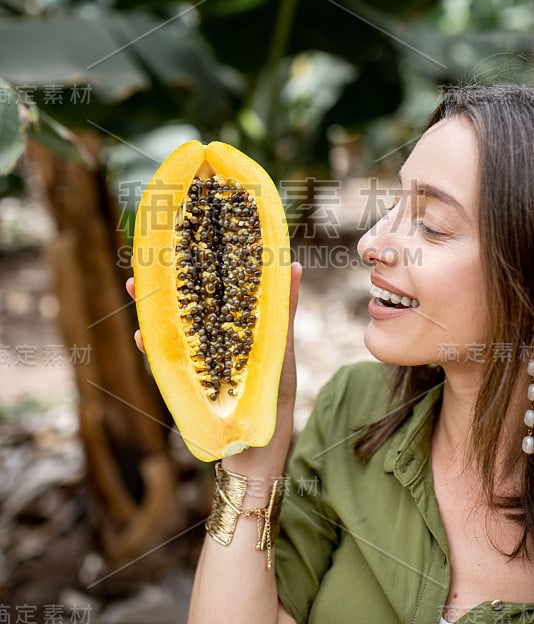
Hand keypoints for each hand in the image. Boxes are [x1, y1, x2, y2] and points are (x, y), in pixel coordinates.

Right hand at [126, 262, 301, 475]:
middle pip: (183, 304)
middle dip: (164, 282)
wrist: (258, 453)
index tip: (184, 241)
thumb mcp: (279, 350)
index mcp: (233, 327)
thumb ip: (283, 310)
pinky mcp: (184, 382)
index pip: (211, 289)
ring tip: (136, 286)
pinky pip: (164, 361)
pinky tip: (142, 334)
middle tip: (144, 261)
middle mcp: (209, 340)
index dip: (196, 264)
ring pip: (168, 327)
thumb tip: (296, 265)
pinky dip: (153, 348)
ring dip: (150, 308)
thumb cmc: (274, 397)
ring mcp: (194, 361)